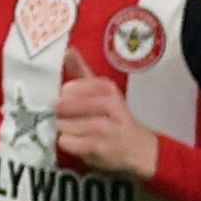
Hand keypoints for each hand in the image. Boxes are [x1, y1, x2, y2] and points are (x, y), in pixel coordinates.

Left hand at [55, 49, 160, 176]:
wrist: (140, 149)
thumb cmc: (116, 119)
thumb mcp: (104, 92)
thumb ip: (83, 72)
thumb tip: (68, 51)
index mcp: (107, 88)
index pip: (69, 88)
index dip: (64, 97)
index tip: (68, 101)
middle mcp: (108, 105)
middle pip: (63, 106)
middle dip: (61, 114)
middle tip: (68, 118)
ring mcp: (104, 127)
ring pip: (63, 124)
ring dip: (64, 129)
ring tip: (77, 131)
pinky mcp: (99, 146)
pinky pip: (67, 142)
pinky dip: (67, 143)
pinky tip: (78, 143)